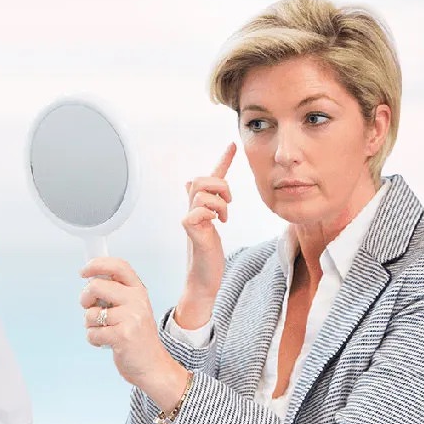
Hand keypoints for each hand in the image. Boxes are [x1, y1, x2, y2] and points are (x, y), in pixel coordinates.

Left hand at [80, 257, 190, 407]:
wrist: (153, 366)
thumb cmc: (138, 337)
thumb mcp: (133, 309)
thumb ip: (116, 294)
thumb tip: (90, 280)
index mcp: (138, 291)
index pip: (118, 266)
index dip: (97, 265)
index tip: (84, 272)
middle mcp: (136, 300)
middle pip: (96, 286)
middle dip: (85, 299)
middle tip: (89, 309)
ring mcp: (131, 318)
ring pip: (90, 313)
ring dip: (90, 325)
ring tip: (105, 331)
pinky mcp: (123, 336)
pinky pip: (92, 333)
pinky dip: (93, 340)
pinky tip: (106, 342)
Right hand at [176, 143, 235, 328]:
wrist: (204, 278)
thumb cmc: (208, 254)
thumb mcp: (210, 224)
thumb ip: (206, 204)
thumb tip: (190, 181)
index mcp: (199, 206)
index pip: (210, 177)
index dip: (222, 159)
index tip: (233, 144)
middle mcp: (192, 209)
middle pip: (202, 179)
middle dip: (220, 186)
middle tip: (228, 203)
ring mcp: (190, 218)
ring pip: (203, 192)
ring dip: (219, 203)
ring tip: (223, 217)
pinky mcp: (191, 229)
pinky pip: (199, 210)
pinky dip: (211, 214)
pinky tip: (216, 225)